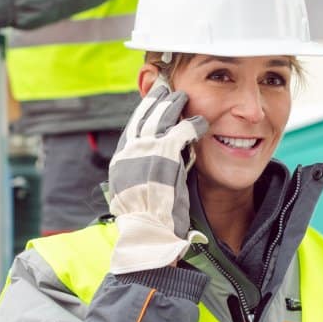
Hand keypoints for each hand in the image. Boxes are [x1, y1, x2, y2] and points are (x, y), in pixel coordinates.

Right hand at [106, 84, 207, 274]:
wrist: (148, 231)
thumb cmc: (144, 223)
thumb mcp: (129, 198)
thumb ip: (134, 180)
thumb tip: (139, 176)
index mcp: (121, 162)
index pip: (131, 129)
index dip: (141, 114)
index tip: (147, 103)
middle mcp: (130, 151)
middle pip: (143, 116)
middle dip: (154, 101)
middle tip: (163, 89)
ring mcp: (147, 149)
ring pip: (162, 116)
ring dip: (174, 105)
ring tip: (182, 96)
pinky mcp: (167, 153)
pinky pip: (184, 129)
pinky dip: (193, 124)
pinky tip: (202, 122)